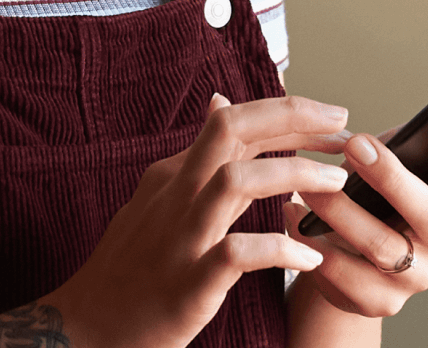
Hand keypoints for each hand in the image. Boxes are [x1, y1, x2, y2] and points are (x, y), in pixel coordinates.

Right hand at [43, 94, 353, 347]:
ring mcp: (181, 237)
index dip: (288, 112)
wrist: (84, 328)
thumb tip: (220, 102)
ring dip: (293, 176)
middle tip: (343, 127)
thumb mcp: (158, 199)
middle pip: (230, 129)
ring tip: (336, 185)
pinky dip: (279, 250)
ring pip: (236, 180)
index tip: (333, 117)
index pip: (234, 121)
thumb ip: (195, 156)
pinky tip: (309, 258)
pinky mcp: (188, 283)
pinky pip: (238, 254)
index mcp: (174, 174)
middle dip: (293, 119)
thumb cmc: (128, 268)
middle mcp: (176, 195)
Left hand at [284, 91, 427, 316]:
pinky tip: (293, 220)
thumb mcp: (389, 165)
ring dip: (339, 212)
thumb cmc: (372, 197)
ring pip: (381, 246)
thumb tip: (365, 136)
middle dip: (392, 178)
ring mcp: (418, 276)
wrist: (345, 260)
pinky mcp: (382, 301)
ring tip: (306, 186)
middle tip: (354, 145)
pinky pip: (345, 276)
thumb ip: (393, 145)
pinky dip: (313, 245)